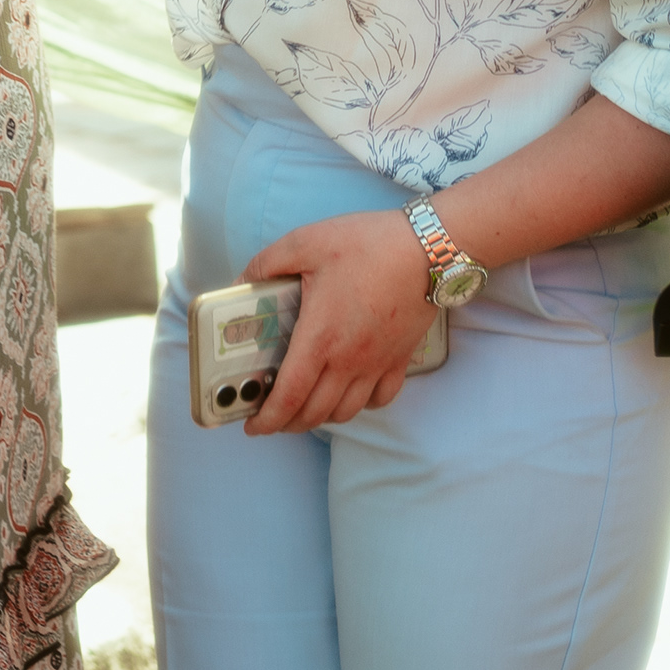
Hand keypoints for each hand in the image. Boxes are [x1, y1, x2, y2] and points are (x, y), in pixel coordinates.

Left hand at [241, 207, 438, 434]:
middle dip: (288, 423)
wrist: (430, 249)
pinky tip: (348, 392)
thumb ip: (265, 264)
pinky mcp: (400, 360)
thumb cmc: (367, 244)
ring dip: (320, 417)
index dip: (268, 419)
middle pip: (315, 413)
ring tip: (303, 406)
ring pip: (345, 412)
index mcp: (320, 337)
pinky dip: (360, 405)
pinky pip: (380, 399)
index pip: (289, 396)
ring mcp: (377, 364)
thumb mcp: (304, 243)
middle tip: (271, 417)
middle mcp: (349, 360)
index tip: (252, 426)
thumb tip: (239, 281)